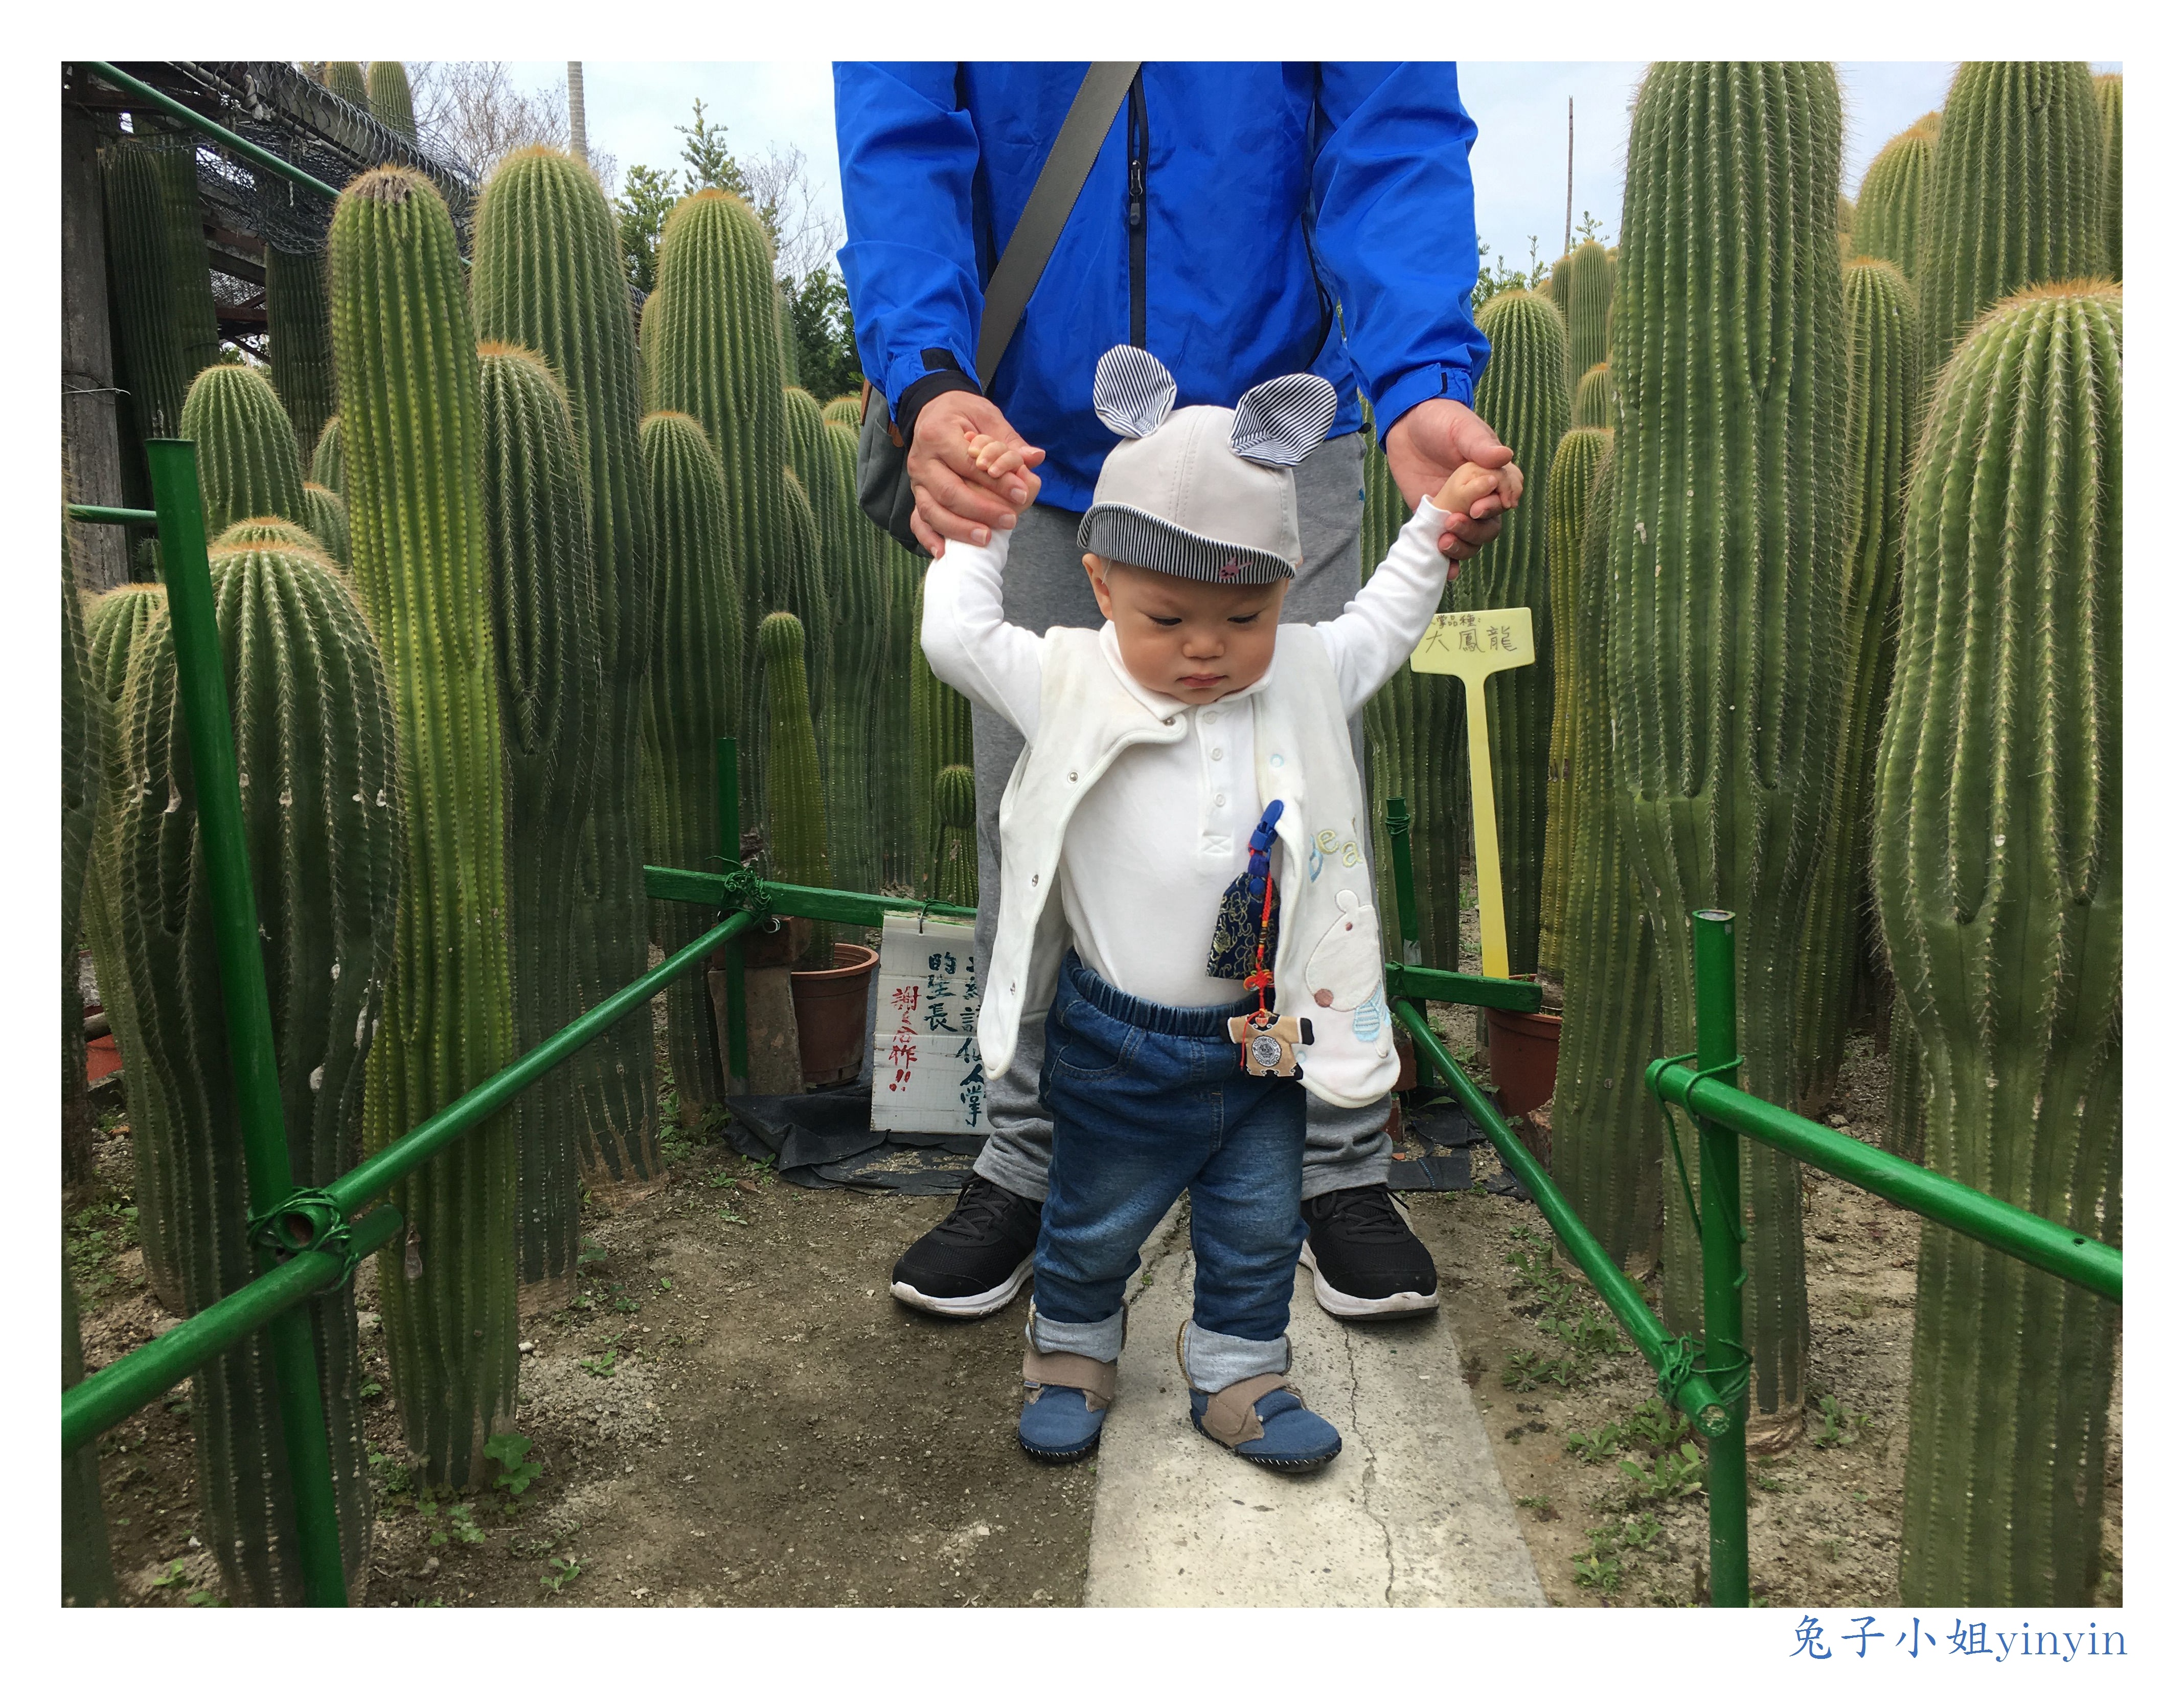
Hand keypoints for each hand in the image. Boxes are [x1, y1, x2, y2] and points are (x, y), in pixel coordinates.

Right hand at [905, 388, 1045, 556]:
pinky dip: (928, 538)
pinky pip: (918, 520)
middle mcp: (922, 460)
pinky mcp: (915, 495)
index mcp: (939, 435)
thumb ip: (1009, 440)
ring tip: (986, 538)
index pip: (969, 465)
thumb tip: (1035, 458)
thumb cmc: (962, 414)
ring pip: (932, 510)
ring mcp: (916, 481)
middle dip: (981, 510)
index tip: (1022, 494)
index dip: (996, 482)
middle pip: (949, 492)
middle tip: (1010, 520)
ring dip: (959, 528)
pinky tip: (944, 552)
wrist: (932, 410)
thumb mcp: (987, 416)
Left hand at [1383, 398, 1523, 573]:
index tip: (1482, 504)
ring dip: (1464, 545)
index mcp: (1493, 473)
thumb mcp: (1460, 428)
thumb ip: (1480, 444)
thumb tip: (1504, 456)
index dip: (1501, 502)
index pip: (1509, 494)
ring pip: (1473, 539)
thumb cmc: (1439, 421)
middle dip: (1477, 527)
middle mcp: (1480, 495)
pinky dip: (1450, 561)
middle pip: (1491, 524)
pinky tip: (1447, 570)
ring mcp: (1459, 510)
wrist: (1405, 426)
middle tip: (1456, 519)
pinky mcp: (1437, 520)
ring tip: (1443, 540)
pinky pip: (1449, 545)